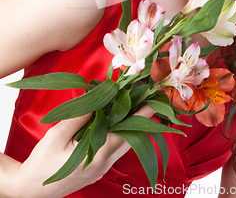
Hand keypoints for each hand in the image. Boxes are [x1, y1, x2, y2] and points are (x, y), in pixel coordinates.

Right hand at [7, 105, 153, 197]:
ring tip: (133, 107)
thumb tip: (97, 102)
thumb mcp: (58, 135)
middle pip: (129, 139)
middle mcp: (103, 164)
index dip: (141, 116)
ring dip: (129, 126)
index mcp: (97, 156)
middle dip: (139, 119)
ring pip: (122, 144)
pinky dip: (117, 134)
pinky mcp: (95, 169)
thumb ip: (80, 117)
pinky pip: (113, 149)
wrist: (30, 189)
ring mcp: (100, 168)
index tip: (153, 102)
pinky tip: (114, 122)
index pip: (126, 132)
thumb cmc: (41, 163)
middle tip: (147, 99)